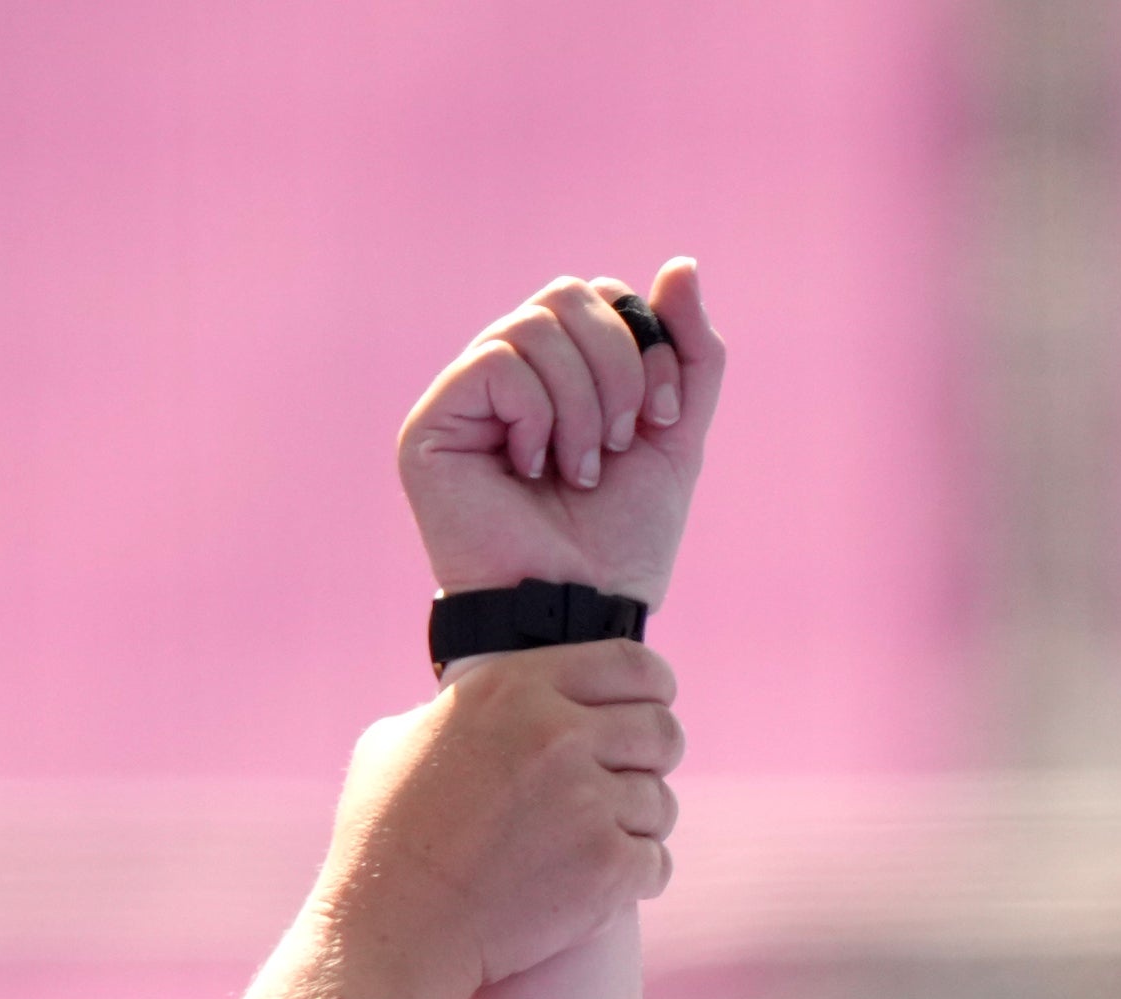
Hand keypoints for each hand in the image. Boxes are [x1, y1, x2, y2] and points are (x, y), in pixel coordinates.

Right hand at [322, 642, 679, 986]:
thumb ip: (458, 711)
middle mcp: (558, 736)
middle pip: (662, 730)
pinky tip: (602, 884)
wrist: (394, 928)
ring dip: (640, 823)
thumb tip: (488, 710)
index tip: (651, 704)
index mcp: (515, 689)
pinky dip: (636, 877)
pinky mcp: (606, 869)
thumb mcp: (401, 737)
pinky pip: (656, 862)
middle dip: (654, 756)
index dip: (653, 686)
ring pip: (661, 802)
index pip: (631, 664)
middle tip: (629, 778)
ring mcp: (587, 803)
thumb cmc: (383, 839)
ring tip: (597, 842)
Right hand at [398, 261, 724, 608]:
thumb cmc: (620, 544)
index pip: (601, 295)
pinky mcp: (431, 426)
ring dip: (582, 401)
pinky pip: (497, 363)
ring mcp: (464, 398)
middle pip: (568, 294)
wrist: (578, 613)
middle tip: (619, 441)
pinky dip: (538, 415)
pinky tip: (532, 469)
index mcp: (560, 374)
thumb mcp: (676, 437)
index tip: (663, 417)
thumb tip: (682, 263)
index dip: (646, 342)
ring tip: (579, 468)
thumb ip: (689, 354)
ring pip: (534, 324)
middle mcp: (507, 376)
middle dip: (618, 366)